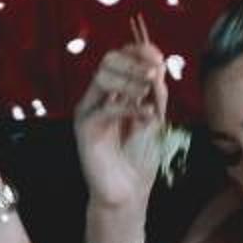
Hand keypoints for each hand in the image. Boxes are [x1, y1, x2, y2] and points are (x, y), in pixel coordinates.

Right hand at [71, 31, 171, 211]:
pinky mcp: (84, 128)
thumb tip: (158, 63)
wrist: (129, 191)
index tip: (158, 60)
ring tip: (148, 95)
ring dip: (130, 81)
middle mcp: (99, 96)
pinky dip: (129, 107)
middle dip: (134, 63)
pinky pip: (104, 107)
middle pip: (108, 60)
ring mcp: (89, 110)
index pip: (121, 57)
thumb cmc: (141, 157)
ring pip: (102, 76)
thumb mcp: (155, 118)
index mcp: (116, 91)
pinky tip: (146, 116)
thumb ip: (155, 92)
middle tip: (153, 75)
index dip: (138, 52)